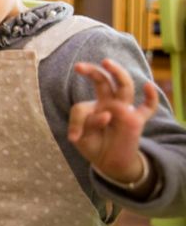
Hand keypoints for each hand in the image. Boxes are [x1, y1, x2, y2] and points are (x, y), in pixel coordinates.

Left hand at [68, 59, 158, 183]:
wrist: (109, 163)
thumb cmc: (93, 145)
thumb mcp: (80, 137)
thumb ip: (85, 124)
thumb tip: (106, 115)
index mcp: (93, 106)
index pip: (81, 107)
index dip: (76, 122)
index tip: (74, 138)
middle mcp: (109, 103)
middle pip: (103, 81)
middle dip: (92, 72)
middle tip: (79, 67)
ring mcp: (123, 110)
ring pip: (124, 86)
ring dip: (117, 73)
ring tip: (106, 62)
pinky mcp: (136, 120)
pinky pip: (148, 107)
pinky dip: (151, 97)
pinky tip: (148, 86)